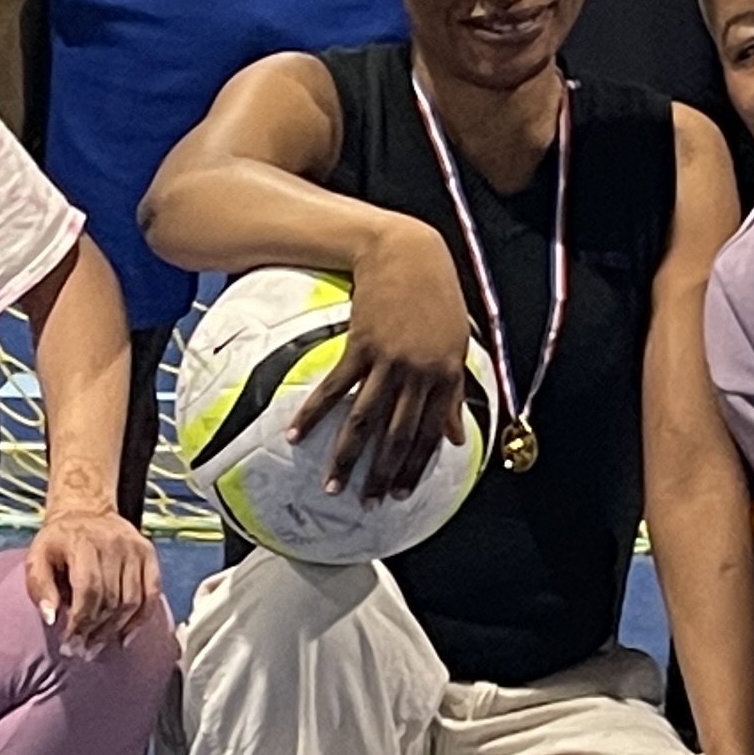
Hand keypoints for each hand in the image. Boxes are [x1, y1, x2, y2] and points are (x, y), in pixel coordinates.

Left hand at [25, 497, 162, 649]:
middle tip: (82, 651)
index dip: (79, 622)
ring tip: (98, 647)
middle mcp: (114, 544)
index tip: (68, 644)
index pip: (88, 590)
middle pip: (111, 599)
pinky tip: (125, 637)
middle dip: (95, 631)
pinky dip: (141, 620)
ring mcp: (135, 549)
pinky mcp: (148, 554)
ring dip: (115, 630)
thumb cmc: (59, 540)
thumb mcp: (37, 558)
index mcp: (83, 543)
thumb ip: (40, 588)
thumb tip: (51, 619)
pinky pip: (151, 593)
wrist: (86, 511)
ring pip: (132, 600)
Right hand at [298, 221, 474, 500]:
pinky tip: (296, 434)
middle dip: (382, 474)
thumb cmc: (436, 295)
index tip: (403, 494)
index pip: (429, 434)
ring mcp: (389, 360)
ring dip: (346, 456)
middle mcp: (418, 373)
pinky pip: (334, 388)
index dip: (416, 467)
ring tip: (332, 485)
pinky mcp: (361, 345)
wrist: (407, 251)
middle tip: (367, 503)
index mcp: (445, 375)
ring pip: (365, 419)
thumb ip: (454, 393)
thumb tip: (457, 438)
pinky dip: (315, 413)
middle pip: (397, 435)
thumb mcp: (456, 343)